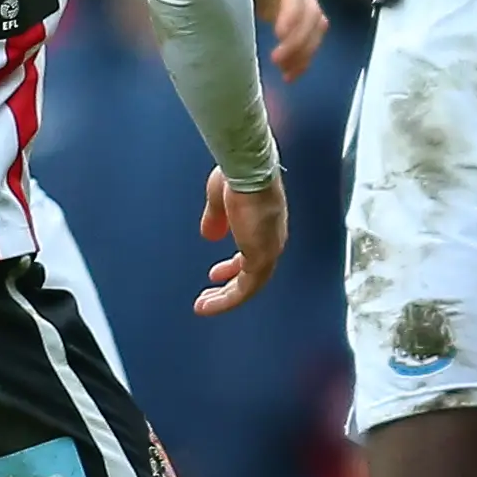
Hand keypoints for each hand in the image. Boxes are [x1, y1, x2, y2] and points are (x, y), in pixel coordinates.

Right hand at [195, 169, 284, 313]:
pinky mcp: (260, 258)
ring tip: (204, 305)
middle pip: (254, 274)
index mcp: (265, 224)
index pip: (253, 252)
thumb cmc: (237, 175)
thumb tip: (209, 235)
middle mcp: (272, 239)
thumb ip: (216, 219)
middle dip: (229, 286)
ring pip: (249, 286)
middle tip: (210, 296)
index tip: (217, 273)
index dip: (234, 266)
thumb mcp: (220, 200)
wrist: (246, 170)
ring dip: (225, 298)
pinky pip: (244, 290)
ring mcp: (268, 250)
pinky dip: (226, 300)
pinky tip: (209, 303)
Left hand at [244, 0, 326, 78]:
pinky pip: (310, 34)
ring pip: (316, 25)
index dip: (291, 12)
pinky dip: (304, 54)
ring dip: (305, 51)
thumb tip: (206, 17)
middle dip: (298, 39)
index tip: (279, 36)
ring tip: (286, 75)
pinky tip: (290, 74)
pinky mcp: (295, 11)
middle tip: (276, 61)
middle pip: (310, 9)